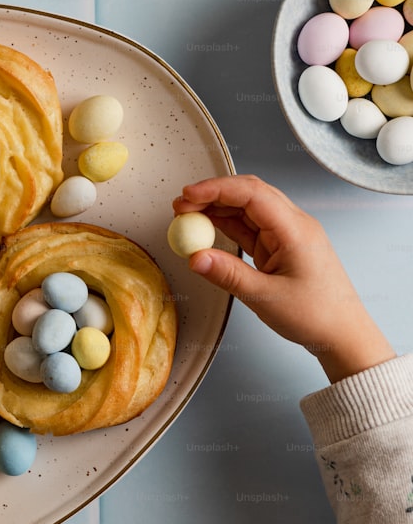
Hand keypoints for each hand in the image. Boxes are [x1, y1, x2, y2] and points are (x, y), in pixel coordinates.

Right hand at [173, 174, 393, 382]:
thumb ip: (227, 274)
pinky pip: (250, 226)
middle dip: (212, 195)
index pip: (252, 193)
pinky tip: (207, 230)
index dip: (216, 190)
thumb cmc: (316, 315)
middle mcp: (293, 225)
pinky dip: (226, 225)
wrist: (342, 332)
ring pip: (247, 208)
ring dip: (217, 209)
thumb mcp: (265, 296)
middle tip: (181, 207)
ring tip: (188, 218)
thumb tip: (195, 257)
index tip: (188, 196)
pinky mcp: (280, 246)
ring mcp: (287, 234)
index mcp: (295, 230)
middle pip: (249, 193)